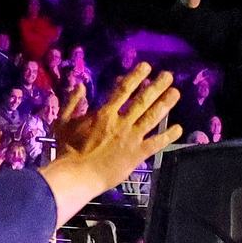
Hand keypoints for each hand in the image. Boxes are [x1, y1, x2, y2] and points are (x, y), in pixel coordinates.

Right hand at [41, 64, 181, 222]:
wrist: (77, 175)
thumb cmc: (67, 149)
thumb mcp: (62, 122)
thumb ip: (71, 103)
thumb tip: (80, 86)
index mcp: (104, 113)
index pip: (123, 90)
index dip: (136, 76)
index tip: (146, 66)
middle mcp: (121, 122)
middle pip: (143, 100)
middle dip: (157, 86)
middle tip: (169, 76)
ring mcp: (132, 138)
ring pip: (152, 117)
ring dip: (165, 104)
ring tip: (176, 93)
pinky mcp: (138, 154)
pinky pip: (156, 143)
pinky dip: (169, 135)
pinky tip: (179, 128)